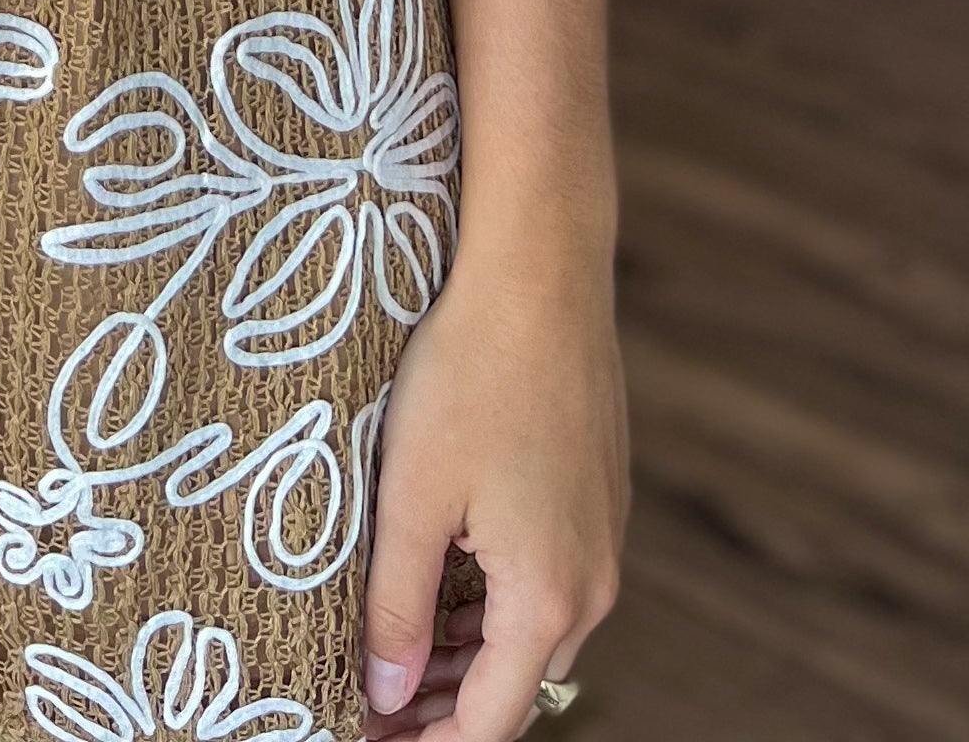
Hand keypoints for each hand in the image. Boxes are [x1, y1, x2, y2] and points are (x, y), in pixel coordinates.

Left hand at [361, 233, 625, 738]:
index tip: (366, 737)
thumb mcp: (413, 497)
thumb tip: (387, 697)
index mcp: (547, 597)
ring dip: (469, 655)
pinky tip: (444, 580)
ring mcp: (603, 540)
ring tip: (394, 648)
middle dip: (443, 706)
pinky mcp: (598, 500)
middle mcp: (592, 583)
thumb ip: (398, 607)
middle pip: (515, 686)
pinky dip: (495, 603)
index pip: (490, 722)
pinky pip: (548, 583)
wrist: (541, 273)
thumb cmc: (469, 373)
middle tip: (368, 698)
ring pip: (532, 635)